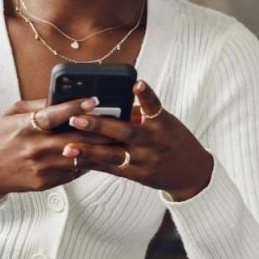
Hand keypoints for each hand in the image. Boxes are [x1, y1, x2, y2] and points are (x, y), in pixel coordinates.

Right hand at [0, 97, 116, 203]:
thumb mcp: (12, 114)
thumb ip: (38, 106)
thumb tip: (63, 97)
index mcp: (25, 127)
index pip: (54, 115)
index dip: (75, 107)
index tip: (94, 100)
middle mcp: (35, 147)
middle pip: (74, 138)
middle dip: (100, 130)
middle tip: (121, 121)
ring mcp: (42, 167)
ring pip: (79, 157)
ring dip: (101, 149)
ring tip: (120, 139)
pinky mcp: (47, 182)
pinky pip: (74, 171)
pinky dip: (90, 162)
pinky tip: (103, 155)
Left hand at [61, 80, 213, 200]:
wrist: (191, 172)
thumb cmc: (173, 140)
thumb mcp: (163, 123)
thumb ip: (138, 114)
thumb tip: (108, 105)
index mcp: (161, 123)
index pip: (154, 105)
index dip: (145, 94)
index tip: (137, 84)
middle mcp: (153, 141)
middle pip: (125, 131)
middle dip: (99, 124)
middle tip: (76, 117)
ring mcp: (144, 159)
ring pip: (113, 155)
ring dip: (89, 150)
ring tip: (68, 147)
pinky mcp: (137, 175)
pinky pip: (112, 169)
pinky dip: (93, 163)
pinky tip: (75, 160)